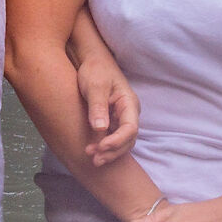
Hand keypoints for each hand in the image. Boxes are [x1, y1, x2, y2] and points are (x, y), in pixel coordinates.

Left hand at [75, 48, 139, 164]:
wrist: (91, 62)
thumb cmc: (95, 70)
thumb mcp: (95, 86)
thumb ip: (98, 106)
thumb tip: (100, 129)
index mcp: (129, 103)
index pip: (131, 128)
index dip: (117, 141)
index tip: (101, 147)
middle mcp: (128, 113)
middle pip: (128, 140)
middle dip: (113, 152)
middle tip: (94, 159)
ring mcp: (121, 118)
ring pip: (122, 143)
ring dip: (109, 153)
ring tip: (92, 159)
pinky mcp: (112, 121)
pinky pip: (113, 139)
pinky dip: (104, 148)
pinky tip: (92, 152)